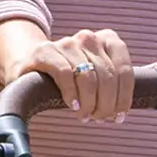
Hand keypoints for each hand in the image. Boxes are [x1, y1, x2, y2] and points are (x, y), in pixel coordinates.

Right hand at [0, 17, 133, 121]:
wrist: (31, 65)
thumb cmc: (70, 76)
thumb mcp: (96, 75)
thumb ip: (112, 87)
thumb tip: (121, 115)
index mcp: (108, 39)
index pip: (124, 71)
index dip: (124, 98)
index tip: (119, 116)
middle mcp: (89, 37)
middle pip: (108, 77)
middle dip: (106, 104)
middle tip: (99, 119)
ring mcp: (67, 43)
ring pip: (89, 78)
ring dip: (89, 103)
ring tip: (85, 116)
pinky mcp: (45, 52)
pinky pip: (65, 74)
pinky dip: (72, 94)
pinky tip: (73, 105)